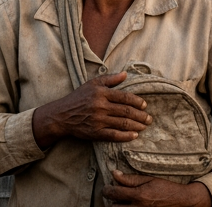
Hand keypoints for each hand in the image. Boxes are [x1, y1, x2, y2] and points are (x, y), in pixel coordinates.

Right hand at [32, 72, 151, 148]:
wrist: (62, 115)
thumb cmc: (78, 98)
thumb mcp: (91, 84)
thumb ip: (109, 79)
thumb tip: (125, 74)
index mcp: (101, 93)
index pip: (124, 97)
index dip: (137, 102)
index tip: (144, 105)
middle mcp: (100, 106)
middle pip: (126, 111)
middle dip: (141, 115)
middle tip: (149, 118)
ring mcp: (98, 120)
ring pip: (123, 123)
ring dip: (137, 125)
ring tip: (144, 126)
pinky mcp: (95, 132)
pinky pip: (114, 135)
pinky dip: (126, 136)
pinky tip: (134, 135)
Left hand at [103, 171, 211, 206]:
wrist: (181, 200)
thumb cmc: (165, 188)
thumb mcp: (148, 179)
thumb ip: (130, 178)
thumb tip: (114, 174)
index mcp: (138, 196)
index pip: (113, 193)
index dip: (107, 189)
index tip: (107, 187)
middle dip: (111, 200)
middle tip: (114, 195)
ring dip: (118, 206)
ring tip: (121, 201)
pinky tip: (130, 204)